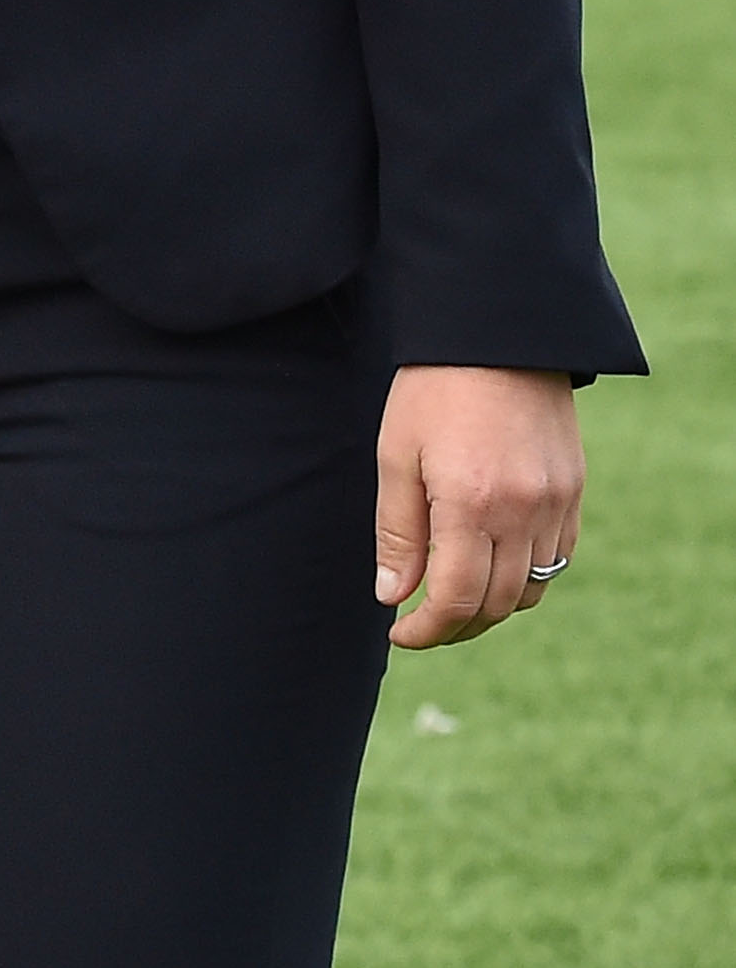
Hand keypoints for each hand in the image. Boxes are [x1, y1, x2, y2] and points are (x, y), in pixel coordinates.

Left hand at [375, 364, 580, 648]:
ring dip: (493, 605)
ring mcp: (557, 504)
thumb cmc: (433, 388)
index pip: (458, 599)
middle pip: (497, 604)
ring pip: (531, 588)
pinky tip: (493, 564)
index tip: (400, 633)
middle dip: (458, 626)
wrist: (498, 334)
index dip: (428, 629)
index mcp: (472, 503)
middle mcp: (524, 512)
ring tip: (454, 596)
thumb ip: (398, 531)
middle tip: (423, 623)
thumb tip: (393, 597)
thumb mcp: (397, 453)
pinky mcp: (574, 491)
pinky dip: (526, 575)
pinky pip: (557, 558)